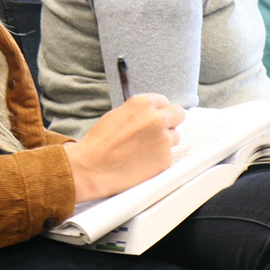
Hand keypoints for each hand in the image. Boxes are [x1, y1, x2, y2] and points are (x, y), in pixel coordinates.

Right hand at [64, 94, 184, 202]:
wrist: (90, 168)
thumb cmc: (99, 143)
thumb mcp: (117, 115)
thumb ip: (139, 112)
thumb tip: (153, 113)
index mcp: (142, 104)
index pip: (164, 101)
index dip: (159, 111)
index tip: (156, 117)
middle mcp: (156, 118)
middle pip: (178, 114)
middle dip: (171, 121)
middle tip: (159, 131)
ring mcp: (163, 139)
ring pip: (175, 136)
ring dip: (164, 141)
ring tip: (144, 149)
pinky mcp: (165, 158)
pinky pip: (168, 155)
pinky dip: (159, 158)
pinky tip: (142, 162)